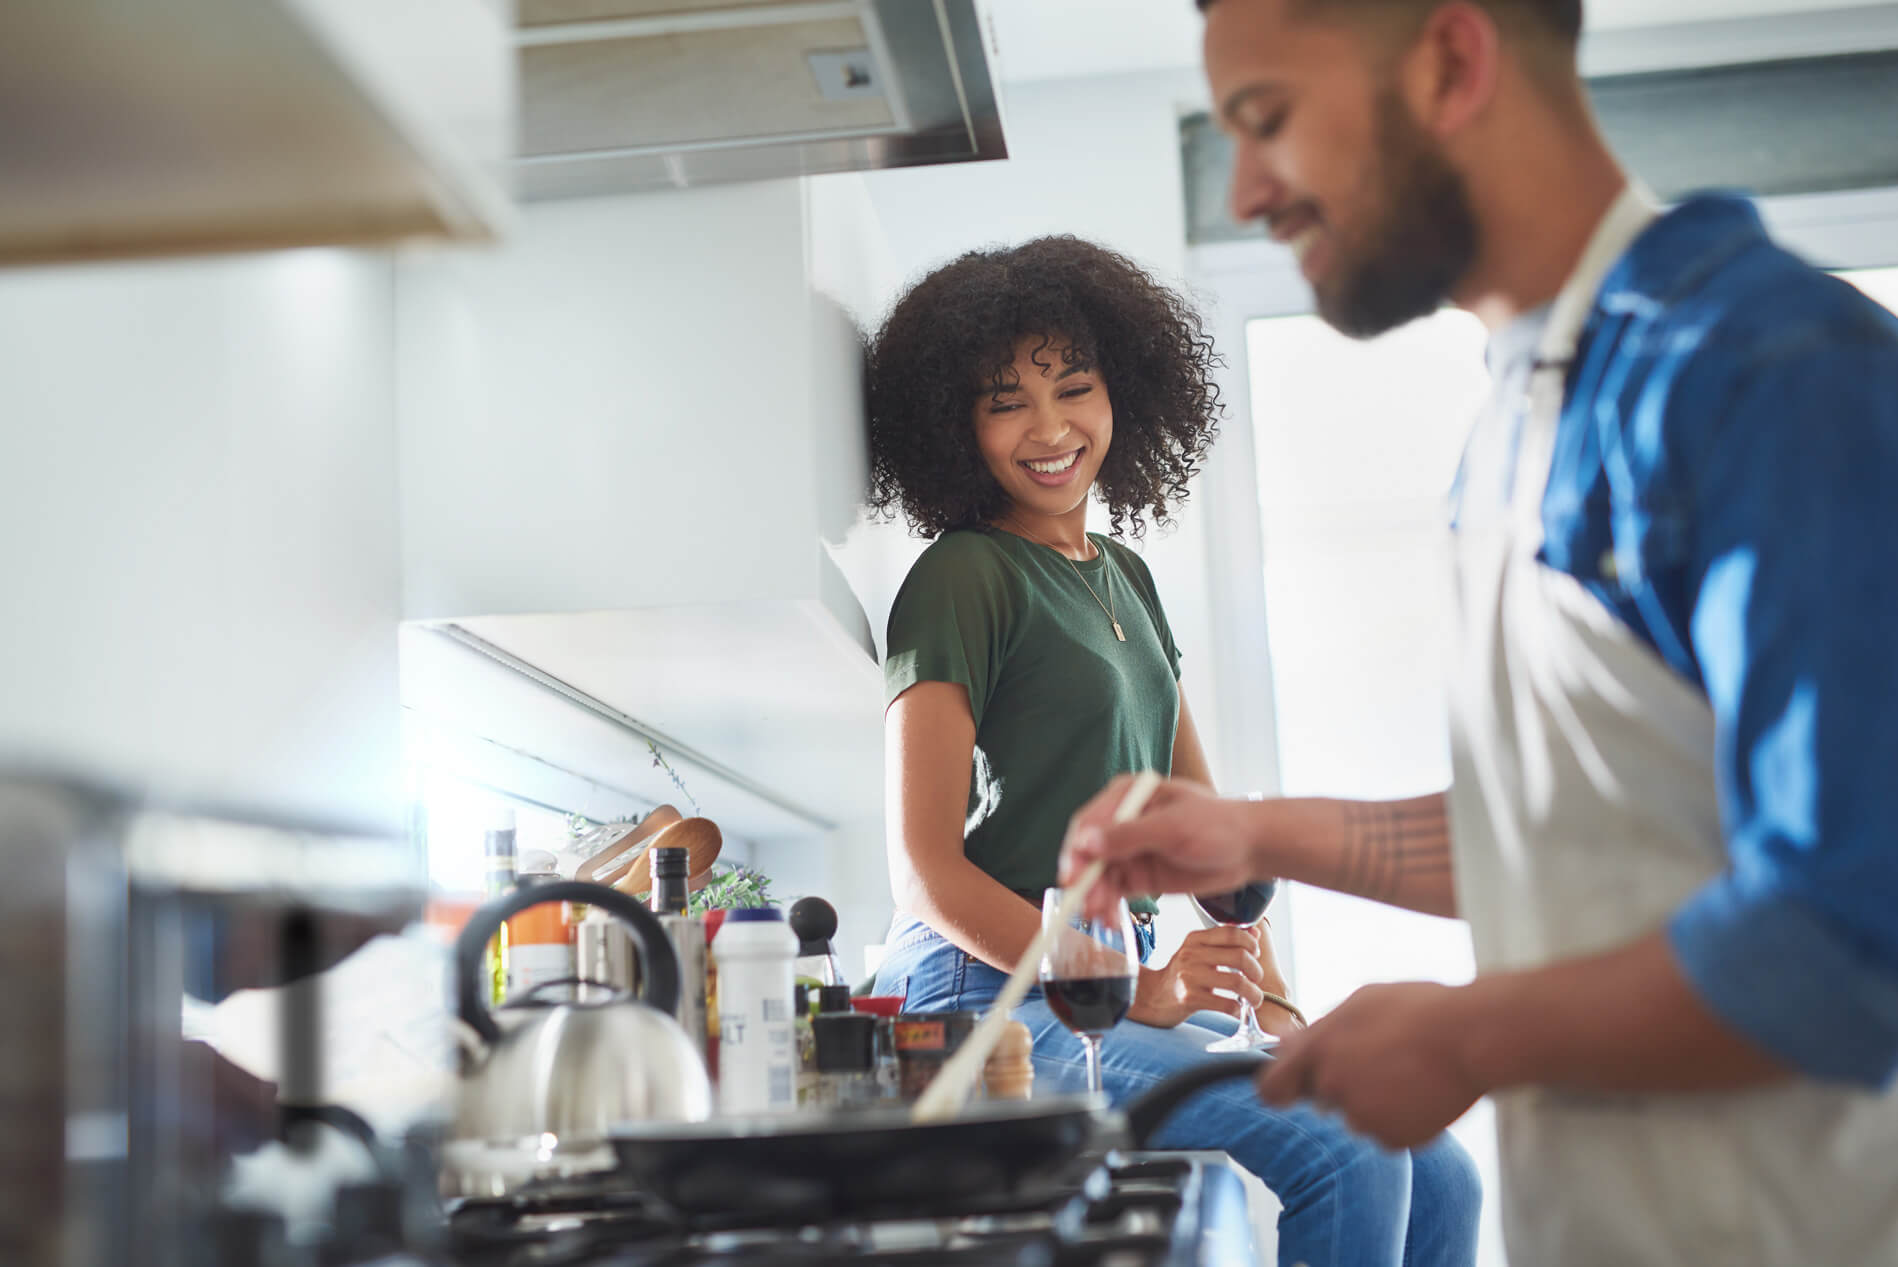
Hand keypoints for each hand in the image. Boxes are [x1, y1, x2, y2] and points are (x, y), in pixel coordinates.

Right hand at [1061, 775, 1269, 920]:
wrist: (1249, 849)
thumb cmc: (1217, 825)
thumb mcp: (1172, 827)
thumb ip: (1129, 835)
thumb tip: (1086, 843)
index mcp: (1127, 796)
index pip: (1089, 822)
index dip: (1076, 849)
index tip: (1072, 874)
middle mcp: (1122, 822)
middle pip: (1089, 852)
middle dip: (1085, 879)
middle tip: (1085, 903)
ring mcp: (1129, 851)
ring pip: (1099, 876)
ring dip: (1095, 897)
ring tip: (1100, 917)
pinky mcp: (1138, 876)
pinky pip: (1114, 892)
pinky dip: (1109, 907)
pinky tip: (1111, 921)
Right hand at [1127, 926, 1269, 1028]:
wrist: (1153, 996)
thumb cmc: (1182, 973)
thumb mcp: (1198, 951)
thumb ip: (1225, 941)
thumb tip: (1255, 934)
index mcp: (1195, 939)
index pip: (1231, 932)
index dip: (1250, 943)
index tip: (1255, 954)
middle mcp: (1191, 954)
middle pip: (1239, 957)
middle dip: (1256, 970)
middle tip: (1256, 979)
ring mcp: (1189, 977)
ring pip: (1237, 982)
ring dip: (1253, 993)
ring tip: (1254, 998)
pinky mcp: (1190, 999)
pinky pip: (1226, 1004)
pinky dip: (1238, 1009)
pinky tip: (1237, 1009)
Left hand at [1257, 981, 1485, 1149]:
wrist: (1472, 1037)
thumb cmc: (1419, 1010)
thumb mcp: (1362, 1002)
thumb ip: (1321, 1030)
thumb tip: (1289, 1046)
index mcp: (1319, 1049)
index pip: (1271, 1086)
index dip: (1279, 1089)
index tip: (1288, 1091)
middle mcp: (1332, 1086)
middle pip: (1322, 1098)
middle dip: (1342, 1085)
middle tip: (1380, 1063)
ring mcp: (1362, 1116)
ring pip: (1357, 1116)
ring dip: (1374, 1102)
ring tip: (1408, 1072)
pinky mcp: (1392, 1139)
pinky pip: (1386, 1133)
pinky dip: (1400, 1119)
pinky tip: (1421, 1093)